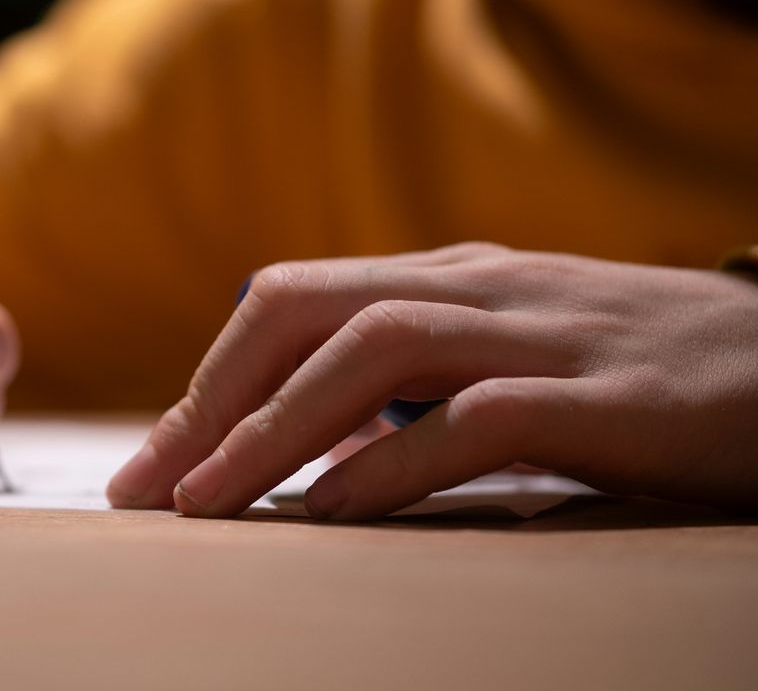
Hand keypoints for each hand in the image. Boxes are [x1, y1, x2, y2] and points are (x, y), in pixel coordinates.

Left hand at [107, 243, 757, 518]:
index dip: (209, 380)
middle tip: (150, 489)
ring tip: (209, 503)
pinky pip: (477, 420)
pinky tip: (334, 511)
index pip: (290, 300)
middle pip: (306, 310)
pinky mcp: (610, 397)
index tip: (152, 465)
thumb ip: (413, 380)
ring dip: (275, 430)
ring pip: (374, 351)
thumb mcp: (509, 356)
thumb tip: (306, 441)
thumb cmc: (637, 374)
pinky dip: (394, 462)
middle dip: (214, 399)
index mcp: (448, 277)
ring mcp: (545, 336)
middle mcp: (481, 289)